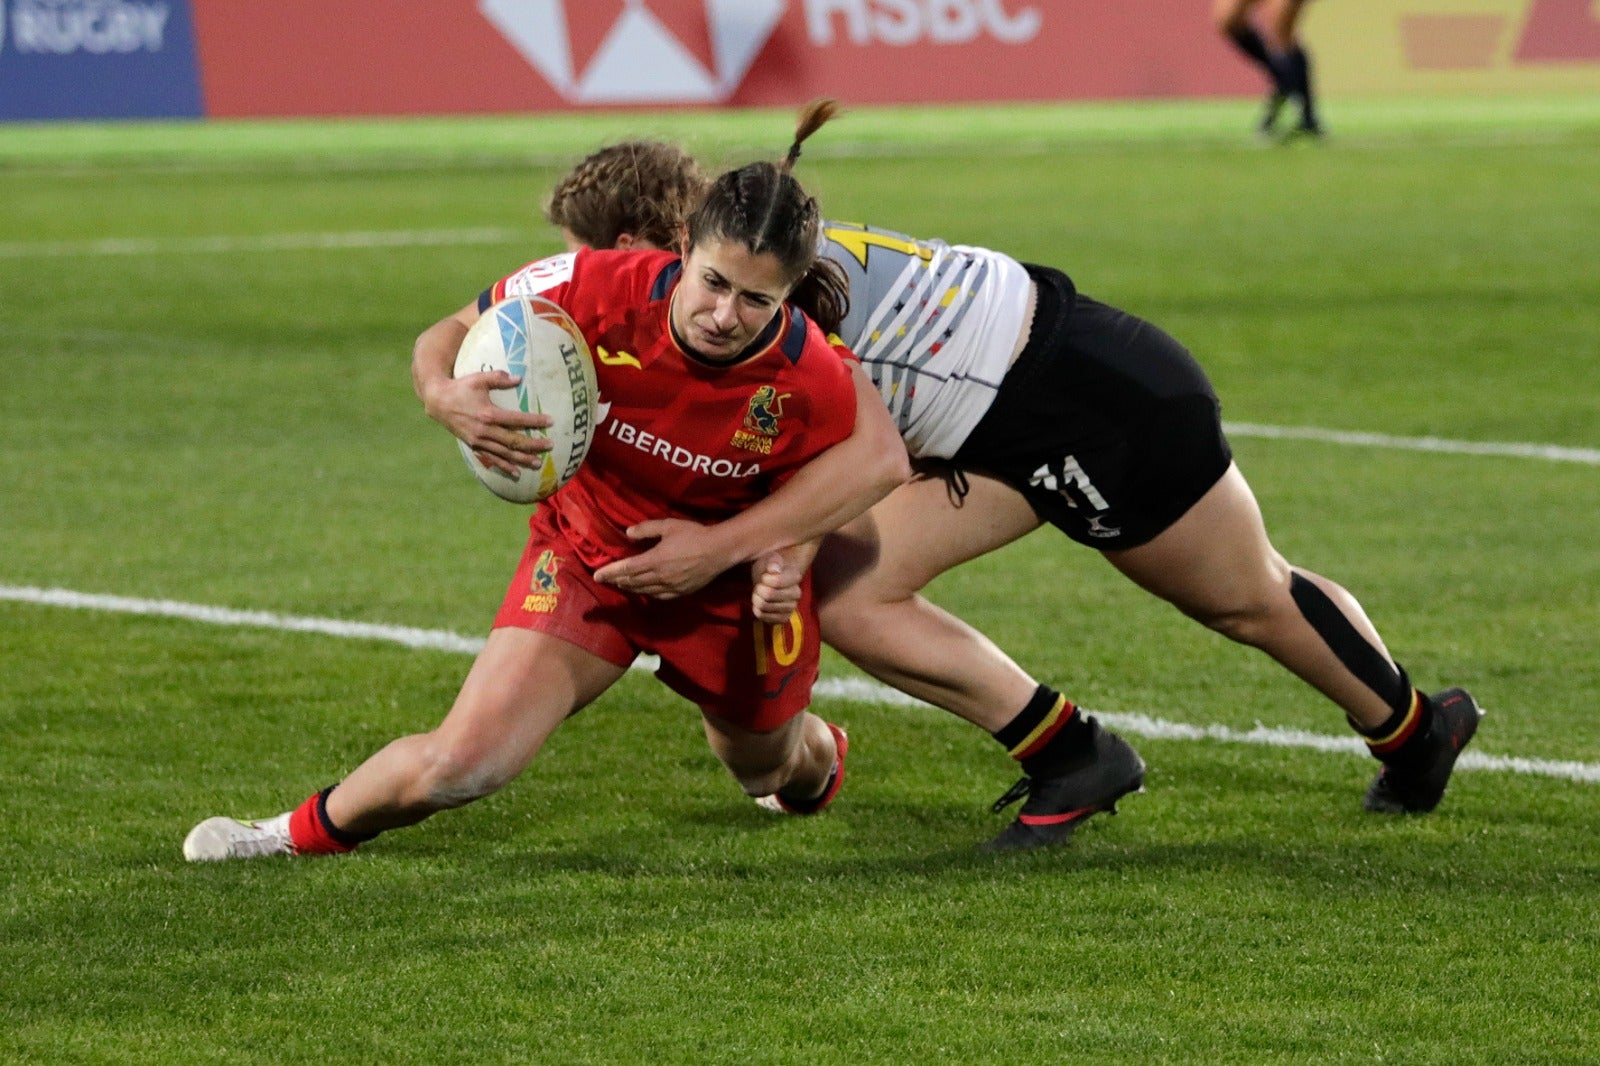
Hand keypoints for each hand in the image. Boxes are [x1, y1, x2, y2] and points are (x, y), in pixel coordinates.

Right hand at [425, 370, 553, 475]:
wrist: (438, 401)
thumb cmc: (461, 387)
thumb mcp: (479, 378)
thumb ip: (499, 378)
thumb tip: (519, 379)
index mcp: (488, 414)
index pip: (516, 420)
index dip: (534, 421)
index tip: (550, 421)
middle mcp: (484, 431)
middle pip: (513, 441)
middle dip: (533, 444)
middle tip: (550, 445)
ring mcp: (479, 441)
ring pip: (504, 453)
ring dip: (522, 458)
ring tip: (538, 463)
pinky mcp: (474, 446)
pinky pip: (492, 459)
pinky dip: (505, 466)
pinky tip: (517, 473)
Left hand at [592, 519, 735, 598]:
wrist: (719, 550)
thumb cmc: (694, 534)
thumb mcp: (668, 525)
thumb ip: (646, 529)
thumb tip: (628, 533)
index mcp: (654, 560)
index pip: (626, 569)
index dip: (610, 572)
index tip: (596, 576)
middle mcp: (660, 576)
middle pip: (633, 582)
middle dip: (618, 581)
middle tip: (607, 579)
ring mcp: (671, 586)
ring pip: (645, 591)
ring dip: (631, 588)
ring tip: (622, 585)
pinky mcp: (681, 591)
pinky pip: (660, 596)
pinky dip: (648, 594)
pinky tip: (646, 591)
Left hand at [750, 552, 802, 623]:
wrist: (771, 582)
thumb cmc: (769, 569)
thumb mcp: (769, 559)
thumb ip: (772, 562)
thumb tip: (774, 569)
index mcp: (795, 577)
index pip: (777, 581)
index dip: (764, 579)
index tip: (764, 576)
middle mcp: (796, 594)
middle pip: (769, 595)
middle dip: (759, 589)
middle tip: (759, 586)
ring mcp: (791, 607)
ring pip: (764, 606)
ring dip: (756, 599)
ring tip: (759, 594)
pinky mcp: (783, 618)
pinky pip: (763, 617)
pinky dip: (757, 610)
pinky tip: (761, 604)